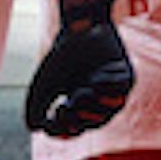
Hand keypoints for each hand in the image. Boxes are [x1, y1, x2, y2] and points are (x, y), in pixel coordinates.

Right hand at [26, 0, 136, 139]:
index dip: (65, 130)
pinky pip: (123, 87)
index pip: (78, 128)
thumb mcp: (44, 86)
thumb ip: (36, 107)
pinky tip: (95, 78)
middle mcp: (101, 101)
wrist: (74, 29)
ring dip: (96, 104)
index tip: (50, 123)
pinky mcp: (127, 75)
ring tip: (82, 91)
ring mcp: (115, 90)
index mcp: (83, 107)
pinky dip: (109, 86)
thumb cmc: (61, 57)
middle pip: (95, 122)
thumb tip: (33, 129)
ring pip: (113, 109)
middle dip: (79, 117)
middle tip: (65, 106)